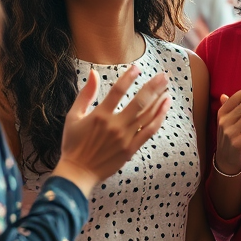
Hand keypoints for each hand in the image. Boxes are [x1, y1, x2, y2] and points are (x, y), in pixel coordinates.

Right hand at [53, 66, 170, 196]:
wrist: (78, 173)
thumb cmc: (73, 143)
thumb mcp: (73, 116)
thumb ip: (85, 93)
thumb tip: (94, 72)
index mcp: (100, 115)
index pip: (118, 90)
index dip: (129, 77)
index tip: (138, 68)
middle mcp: (115, 125)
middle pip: (140, 101)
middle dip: (154, 87)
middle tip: (164, 76)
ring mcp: (125, 138)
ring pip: (147, 116)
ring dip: (159, 101)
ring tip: (167, 89)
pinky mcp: (131, 149)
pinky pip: (149, 132)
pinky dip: (158, 119)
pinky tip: (164, 108)